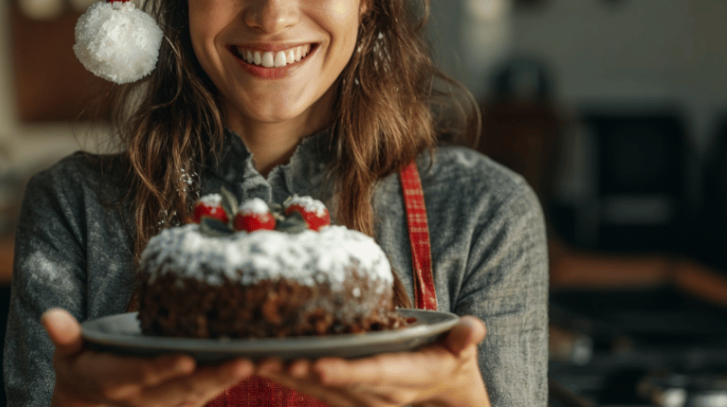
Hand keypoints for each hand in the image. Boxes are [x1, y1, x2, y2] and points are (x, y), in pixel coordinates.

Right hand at [42, 308, 254, 406]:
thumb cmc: (81, 370)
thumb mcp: (66, 356)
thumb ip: (64, 337)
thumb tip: (50, 315)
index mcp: (116, 382)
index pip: (142, 375)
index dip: (163, 369)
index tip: (186, 359)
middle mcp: (146, 398)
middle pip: (184, 389)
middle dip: (215, 377)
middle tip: (245, 362)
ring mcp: (168, 404)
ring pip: (204, 393)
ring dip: (233, 380)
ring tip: (264, 361)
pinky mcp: (184, 401)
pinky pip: (211, 391)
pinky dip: (233, 379)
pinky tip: (265, 363)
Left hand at [256, 316, 490, 406]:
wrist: (445, 397)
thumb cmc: (451, 362)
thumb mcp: (463, 351)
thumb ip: (464, 340)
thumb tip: (474, 327)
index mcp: (402, 378)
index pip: (369, 375)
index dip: (343, 372)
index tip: (317, 366)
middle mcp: (376, 394)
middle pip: (332, 383)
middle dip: (300, 372)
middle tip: (267, 359)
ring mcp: (359, 399)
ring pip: (316, 388)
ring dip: (284, 375)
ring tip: (252, 359)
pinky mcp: (345, 396)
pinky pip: (312, 388)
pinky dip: (287, 376)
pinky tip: (259, 363)